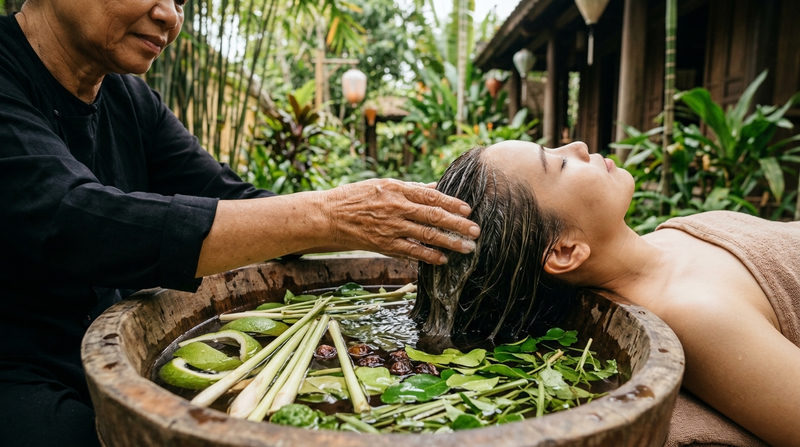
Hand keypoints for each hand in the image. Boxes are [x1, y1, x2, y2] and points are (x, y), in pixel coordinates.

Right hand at [322, 179, 479, 263]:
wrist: (329, 216)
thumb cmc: (357, 197)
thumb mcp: (384, 185)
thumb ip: (412, 188)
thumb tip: (437, 187)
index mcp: (398, 189)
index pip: (431, 196)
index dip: (452, 203)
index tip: (468, 209)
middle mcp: (396, 208)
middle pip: (434, 217)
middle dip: (458, 225)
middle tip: (476, 231)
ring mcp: (391, 228)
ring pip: (427, 236)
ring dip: (450, 243)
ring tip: (467, 248)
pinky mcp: (384, 244)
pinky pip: (411, 251)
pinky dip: (428, 256)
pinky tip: (443, 260)